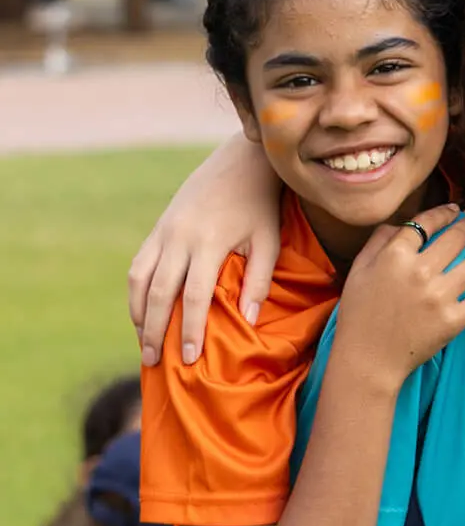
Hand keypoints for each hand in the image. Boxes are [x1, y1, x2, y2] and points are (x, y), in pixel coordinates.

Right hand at [129, 136, 283, 365]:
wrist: (238, 163)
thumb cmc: (261, 206)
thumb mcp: (269, 242)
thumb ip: (259, 281)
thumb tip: (248, 321)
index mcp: (208, 243)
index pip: (193, 297)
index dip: (189, 330)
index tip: (188, 359)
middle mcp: (178, 238)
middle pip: (157, 293)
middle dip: (154, 330)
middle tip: (153, 362)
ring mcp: (163, 232)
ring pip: (139, 279)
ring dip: (137, 314)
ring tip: (143, 343)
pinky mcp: (158, 229)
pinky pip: (138, 265)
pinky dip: (135, 292)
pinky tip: (141, 313)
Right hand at [332, 204, 464, 390]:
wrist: (368, 358)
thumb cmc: (359, 314)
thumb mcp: (359, 270)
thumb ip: (378, 242)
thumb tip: (401, 224)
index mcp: (396, 256)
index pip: (426, 224)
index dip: (444, 212)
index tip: (454, 210)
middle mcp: (421, 271)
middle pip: (455, 238)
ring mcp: (441, 296)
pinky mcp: (454, 319)